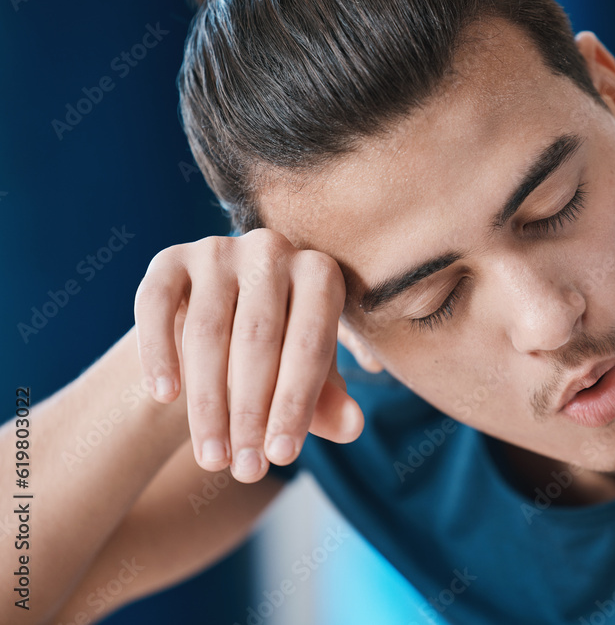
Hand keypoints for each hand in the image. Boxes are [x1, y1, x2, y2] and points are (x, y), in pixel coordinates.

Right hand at [133, 228, 363, 482]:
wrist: (219, 331)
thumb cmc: (280, 359)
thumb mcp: (307, 381)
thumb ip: (328, 402)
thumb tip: (353, 427)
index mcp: (320, 274)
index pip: (309, 343)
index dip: (295, 404)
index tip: (282, 457)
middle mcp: (272, 250)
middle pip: (258, 339)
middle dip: (251, 413)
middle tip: (246, 469)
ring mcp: (218, 250)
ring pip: (207, 331)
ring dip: (208, 402)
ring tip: (213, 459)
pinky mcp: (169, 258)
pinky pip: (155, 306)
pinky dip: (159, 354)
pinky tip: (165, 398)